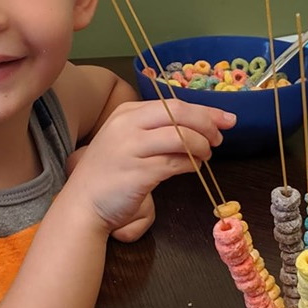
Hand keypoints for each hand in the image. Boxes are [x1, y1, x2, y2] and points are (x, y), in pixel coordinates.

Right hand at [64, 99, 234, 236]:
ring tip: (206, 155)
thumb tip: (198, 125)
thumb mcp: (126, 139)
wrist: (82, 203)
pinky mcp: (139, 172)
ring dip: (202, 146)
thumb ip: (154, 129)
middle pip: (179, 114)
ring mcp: (132, 148)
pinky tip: (194, 167)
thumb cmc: (109, 172)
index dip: (204, 111)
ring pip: (181, 137)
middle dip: (208, 123)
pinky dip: (191, 163)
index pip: (173, 104)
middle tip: (220, 137)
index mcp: (127, 112)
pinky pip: (175, 162)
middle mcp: (127, 125)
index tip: (225, 119)